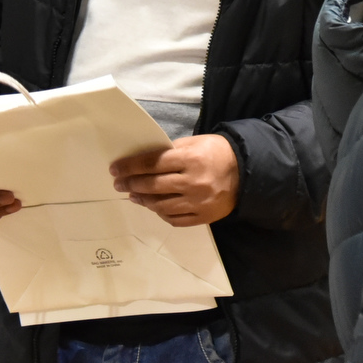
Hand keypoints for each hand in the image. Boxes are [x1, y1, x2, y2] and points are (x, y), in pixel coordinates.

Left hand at [111, 134, 240, 226]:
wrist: (247, 172)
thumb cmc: (217, 152)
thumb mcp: (195, 143)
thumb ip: (170, 151)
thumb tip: (143, 161)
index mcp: (190, 159)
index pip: (152, 163)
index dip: (130, 167)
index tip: (115, 169)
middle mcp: (193, 182)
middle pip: (153, 185)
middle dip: (132, 184)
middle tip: (119, 184)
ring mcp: (198, 202)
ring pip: (161, 205)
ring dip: (143, 201)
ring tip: (134, 196)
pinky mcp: (203, 217)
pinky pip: (175, 219)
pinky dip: (161, 213)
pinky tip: (154, 207)